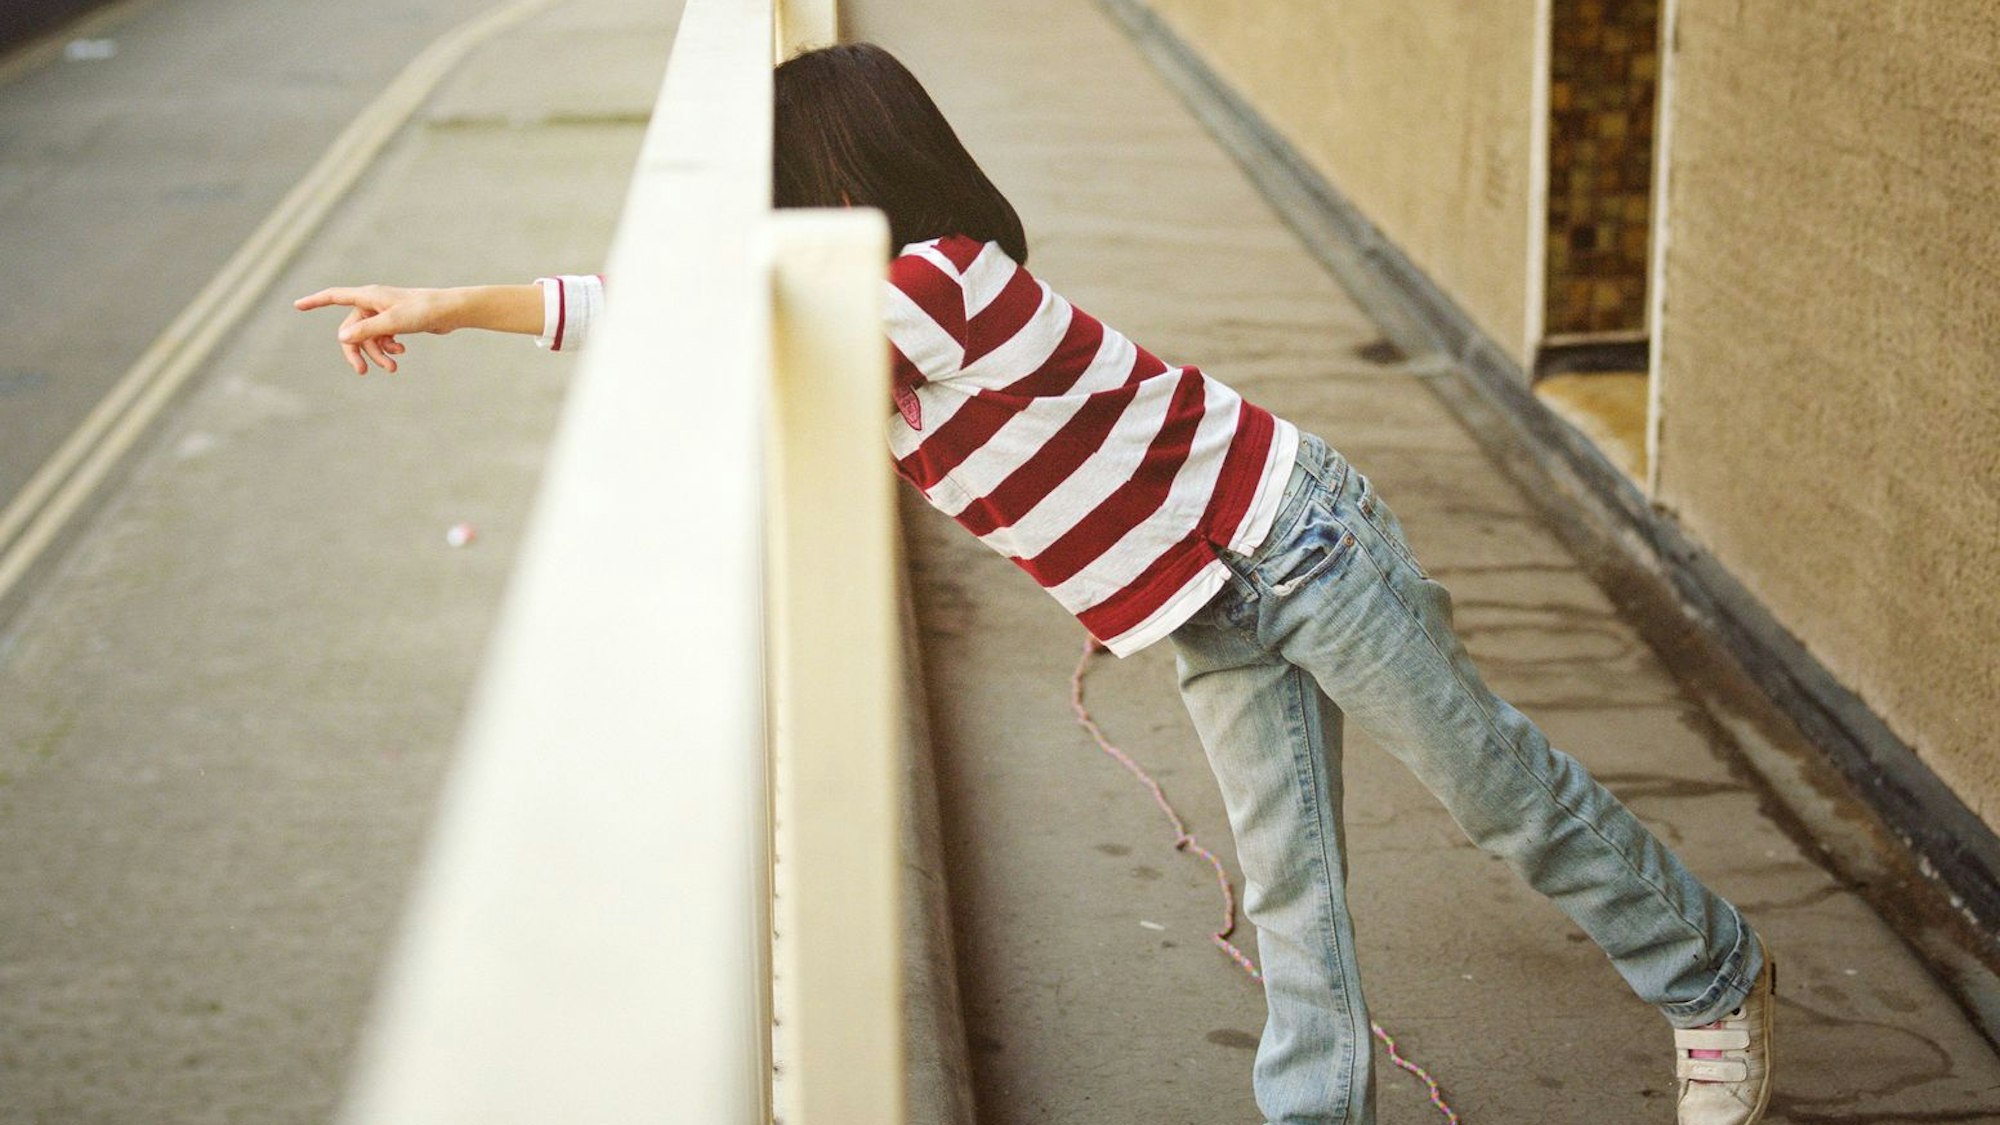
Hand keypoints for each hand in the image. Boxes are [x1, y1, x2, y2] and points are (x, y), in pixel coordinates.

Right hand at [293, 285, 462, 373]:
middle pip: (351, 330)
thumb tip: (342, 338)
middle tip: (362, 372)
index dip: (315, 301)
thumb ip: (367, 330)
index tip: (297, 305)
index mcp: (368, 296)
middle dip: (357, 351)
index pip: (334, 296)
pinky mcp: (395, 322)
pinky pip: (382, 338)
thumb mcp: (393, 323)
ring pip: (369, 338)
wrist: (450, 311)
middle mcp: (372, 303)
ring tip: (393, 368)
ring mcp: (383, 313)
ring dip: (377, 354)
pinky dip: (388, 348)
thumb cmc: (423, 311)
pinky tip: (401, 352)